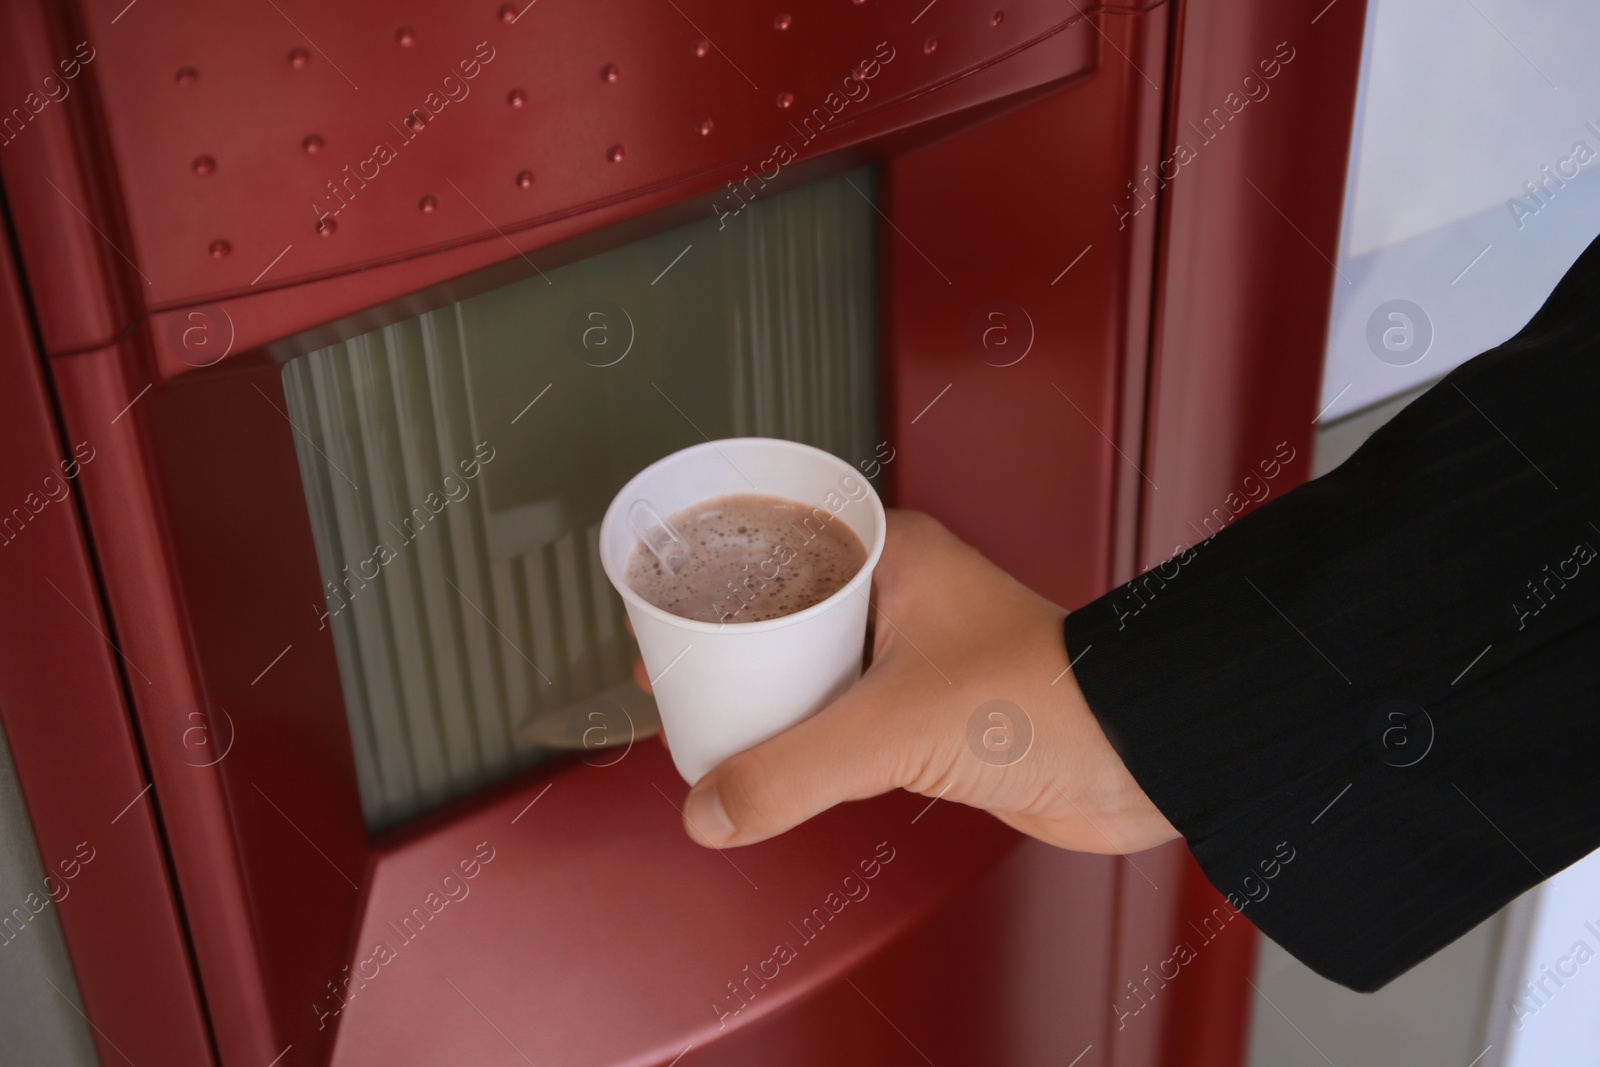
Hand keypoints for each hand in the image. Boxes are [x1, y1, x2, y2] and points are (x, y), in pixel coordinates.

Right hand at [634, 509, 1180, 854]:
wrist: (1143, 757)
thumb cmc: (1056, 697)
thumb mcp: (895, 729)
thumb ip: (793, 772)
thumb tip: (714, 808)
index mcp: (895, 556)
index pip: (777, 546)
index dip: (713, 579)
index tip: (661, 614)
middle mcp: (904, 596)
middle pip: (786, 612)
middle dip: (730, 648)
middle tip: (678, 677)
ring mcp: (918, 655)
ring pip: (815, 670)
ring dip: (768, 700)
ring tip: (713, 726)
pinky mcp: (933, 715)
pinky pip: (846, 720)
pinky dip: (807, 741)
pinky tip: (776, 764)